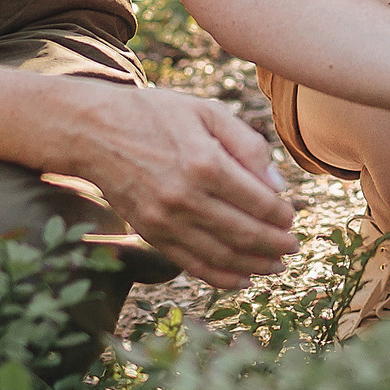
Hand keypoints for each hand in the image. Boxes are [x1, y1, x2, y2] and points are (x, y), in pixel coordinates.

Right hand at [59, 81, 297, 289]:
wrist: (95, 132)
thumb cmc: (157, 115)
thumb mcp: (207, 111)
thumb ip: (247, 144)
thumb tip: (278, 186)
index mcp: (205, 162)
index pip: (259, 201)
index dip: (282, 215)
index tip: (292, 216)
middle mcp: (186, 197)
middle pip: (245, 233)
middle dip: (276, 244)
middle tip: (293, 246)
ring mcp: (166, 220)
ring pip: (222, 255)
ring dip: (256, 265)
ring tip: (276, 265)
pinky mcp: (151, 234)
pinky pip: (192, 264)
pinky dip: (221, 276)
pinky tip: (243, 278)